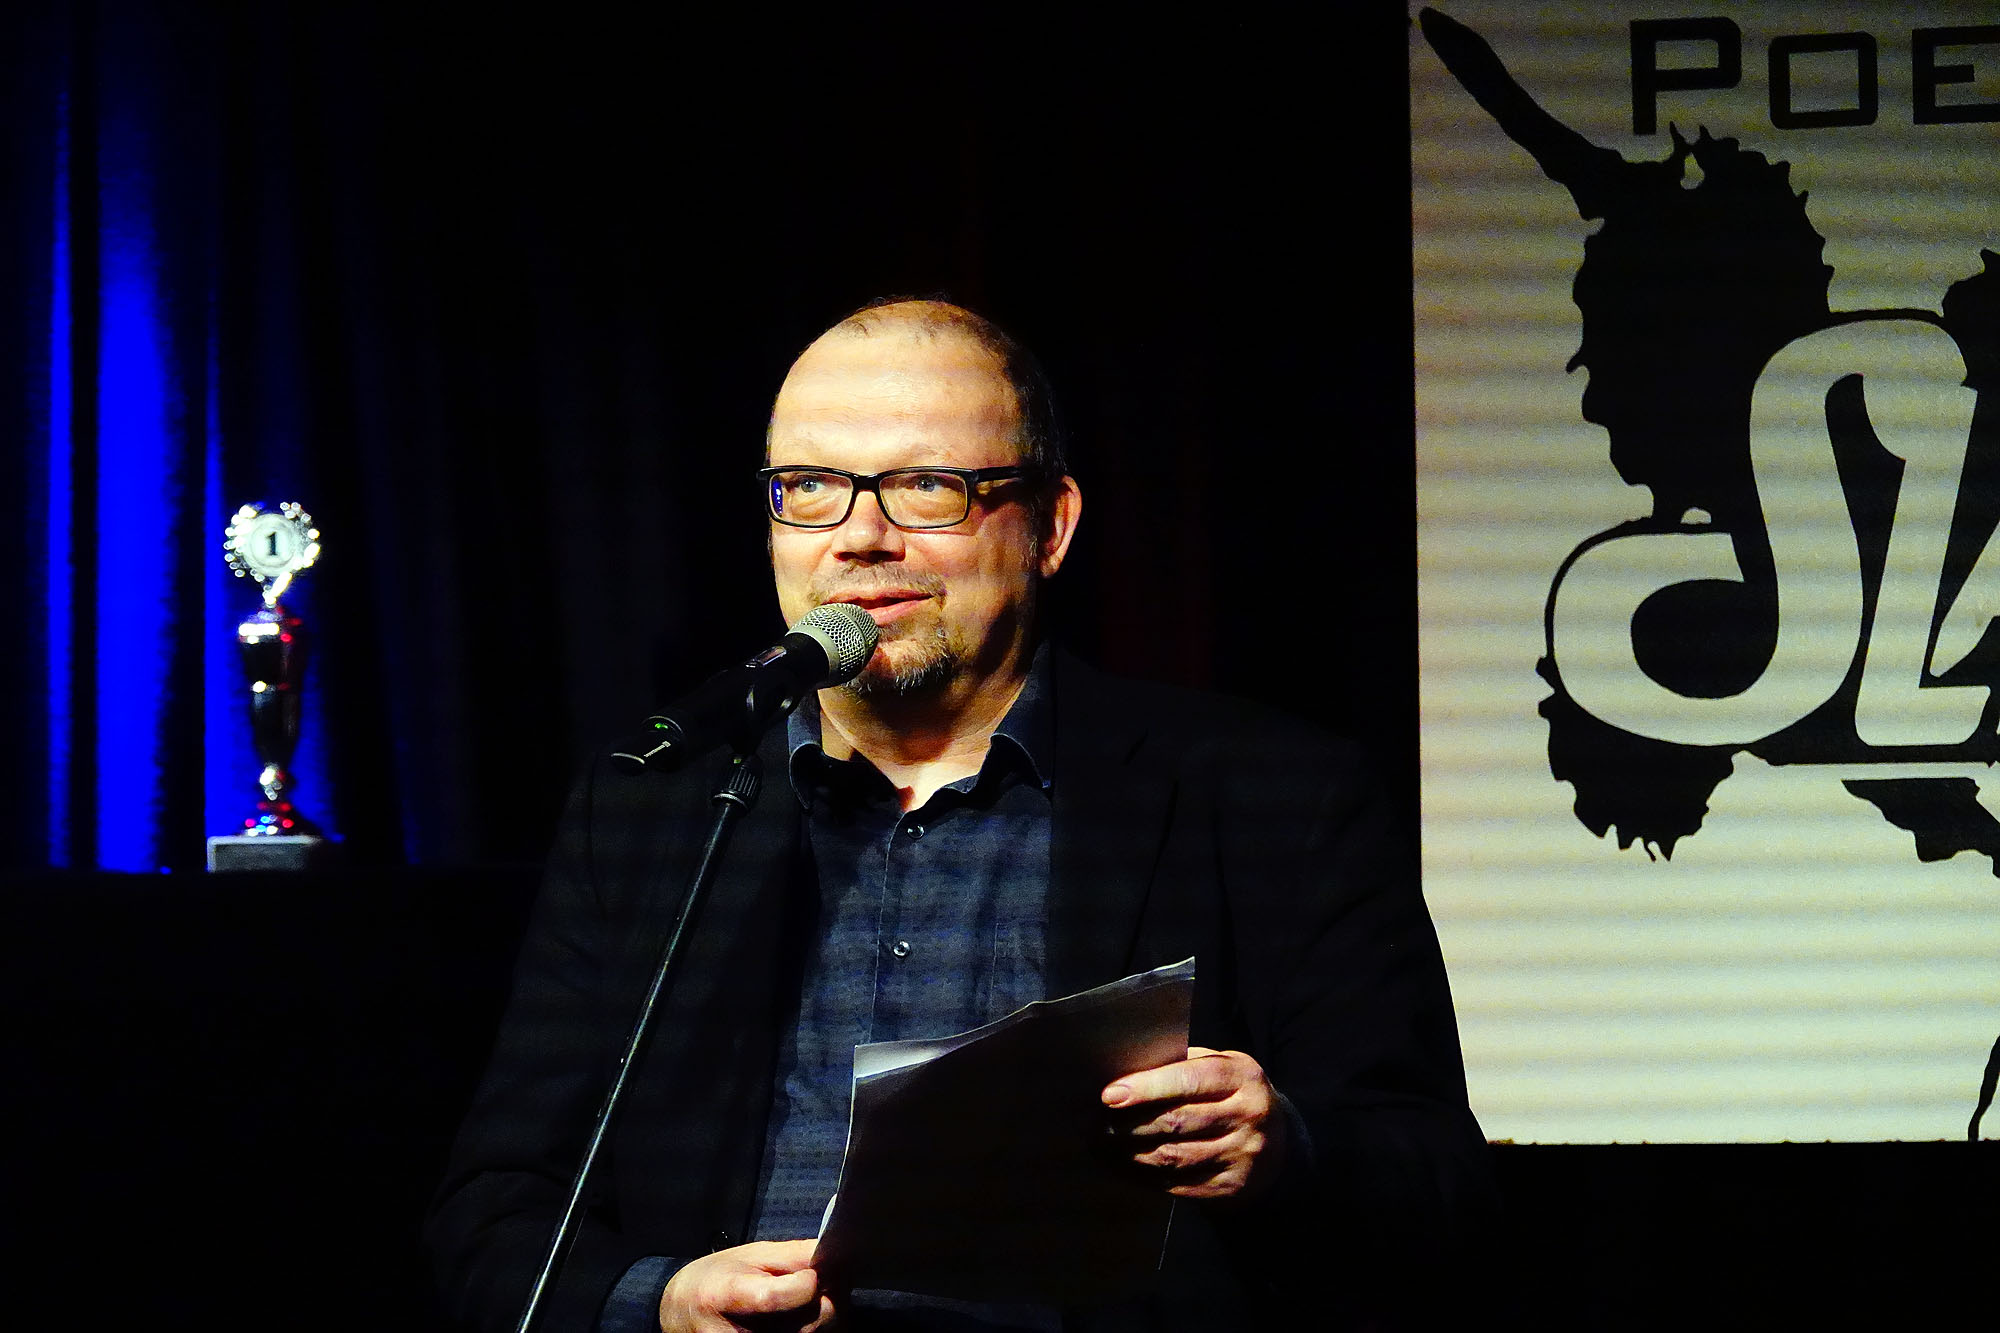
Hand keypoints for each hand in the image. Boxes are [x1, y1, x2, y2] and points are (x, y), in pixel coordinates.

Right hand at [658, 1239, 834, 1332]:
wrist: (679, 1314)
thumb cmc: (717, 1280)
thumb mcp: (748, 1256)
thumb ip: (792, 1255)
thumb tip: (834, 1252)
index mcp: (725, 1296)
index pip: (775, 1298)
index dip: (805, 1284)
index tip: (812, 1273)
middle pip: (805, 1325)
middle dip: (827, 1301)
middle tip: (825, 1285)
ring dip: (823, 1318)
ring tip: (809, 1301)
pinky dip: (813, 1330)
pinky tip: (803, 1317)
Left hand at [1101, 1047, 1288, 1200]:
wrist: (1279, 1144)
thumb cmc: (1233, 1095)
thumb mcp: (1223, 1067)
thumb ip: (1184, 1065)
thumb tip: (1123, 1070)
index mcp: (1243, 1077)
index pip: (1193, 1079)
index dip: (1149, 1087)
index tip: (1109, 1094)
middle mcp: (1247, 1117)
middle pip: (1178, 1122)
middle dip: (1129, 1123)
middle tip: (1093, 1121)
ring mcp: (1241, 1157)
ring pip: (1174, 1157)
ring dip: (1129, 1152)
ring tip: (1100, 1143)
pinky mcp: (1229, 1187)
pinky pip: (1177, 1184)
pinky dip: (1142, 1175)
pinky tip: (1120, 1164)